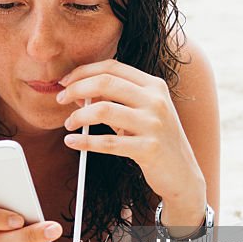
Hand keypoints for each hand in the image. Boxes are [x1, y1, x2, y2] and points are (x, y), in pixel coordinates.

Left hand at [57, 60, 205, 219]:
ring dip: (78, 115)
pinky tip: (72, 141)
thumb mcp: (144, 112)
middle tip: (60, 99)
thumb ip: (117, 99)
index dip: (84, 71)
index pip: (112, 67)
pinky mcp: (149, 149)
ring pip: (103, 110)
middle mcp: (156, 100)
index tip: (65, 81)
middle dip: (76, 88)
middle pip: (105, 82)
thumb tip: (79, 91)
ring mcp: (154, 124)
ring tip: (68, 124)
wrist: (182, 174)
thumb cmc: (157, 140)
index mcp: (154, 85)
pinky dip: (84, 141)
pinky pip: (107, 142)